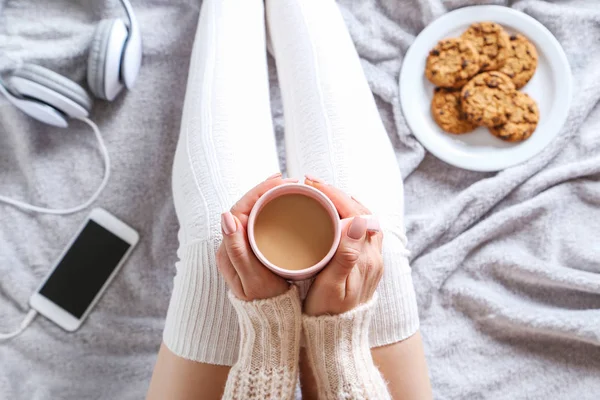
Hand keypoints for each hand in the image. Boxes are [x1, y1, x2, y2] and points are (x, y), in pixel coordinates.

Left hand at [216, 174, 294, 300]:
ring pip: (255, 213)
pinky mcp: (254, 250)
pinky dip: (273, 210)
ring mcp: (243, 247)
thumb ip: (238, 250)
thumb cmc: (264, 302)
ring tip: (290, 188)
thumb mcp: (252, 279)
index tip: (281, 181)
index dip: (260, 191)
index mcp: (229, 247)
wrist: (270, 323)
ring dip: (270, 198)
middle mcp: (232, 244)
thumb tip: (226, 216)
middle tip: (290, 181)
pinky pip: (261, 223)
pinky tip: (287, 207)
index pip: (241, 208)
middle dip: (267, 190)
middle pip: (247, 207)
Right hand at [303, 178, 383, 315]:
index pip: (354, 213)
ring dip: (343, 201)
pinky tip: (331, 212)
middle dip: (337, 193)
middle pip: (361, 211)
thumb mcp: (331, 288)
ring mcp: (371, 258)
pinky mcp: (366, 262)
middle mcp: (373, 255)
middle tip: (311, 184)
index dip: (334, 195)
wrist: (337, 338)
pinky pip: (360, 228)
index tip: (312, 185)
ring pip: (362, 218)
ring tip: (319, 193)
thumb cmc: (328, 315)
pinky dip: (346, 213)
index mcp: (365, 259)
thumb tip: (356, 221)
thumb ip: (345, 256)